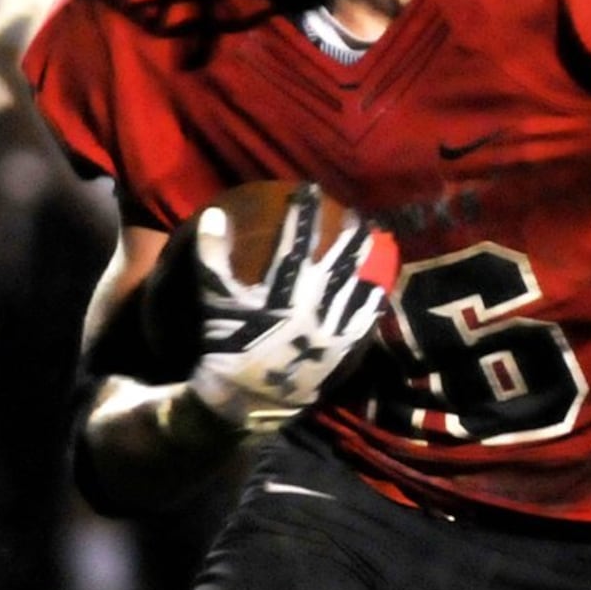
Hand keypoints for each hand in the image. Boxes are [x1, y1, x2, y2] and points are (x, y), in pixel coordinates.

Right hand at [190, 186, 393, 428]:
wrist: (241, 399)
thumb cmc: (224, 346)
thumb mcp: (212, 301)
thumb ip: (212, 257)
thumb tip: (214, 216)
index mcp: (279, 290)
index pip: (295, 241)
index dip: (303, 213)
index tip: (309, 190)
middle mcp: (308, 305)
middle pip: (335, 261)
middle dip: (347, 234)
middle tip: (355, 214)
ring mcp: (326, 330)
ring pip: (352, 287)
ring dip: (363, 261)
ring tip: (372, 240)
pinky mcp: (336, 352)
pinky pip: (359, 324)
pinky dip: (369, 304)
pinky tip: (378, 289)